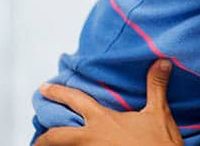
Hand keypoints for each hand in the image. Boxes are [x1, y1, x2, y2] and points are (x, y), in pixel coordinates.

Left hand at [34, 60, 182, 145]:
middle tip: (37, 137)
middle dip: (43, 138)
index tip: (45, 88)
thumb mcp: (159, 112)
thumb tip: (162, 61)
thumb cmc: (158, 142)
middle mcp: (92, 138)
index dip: (58, 93)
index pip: (76, 100)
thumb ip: (156, 87)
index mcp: (104, 120)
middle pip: (57, 137)